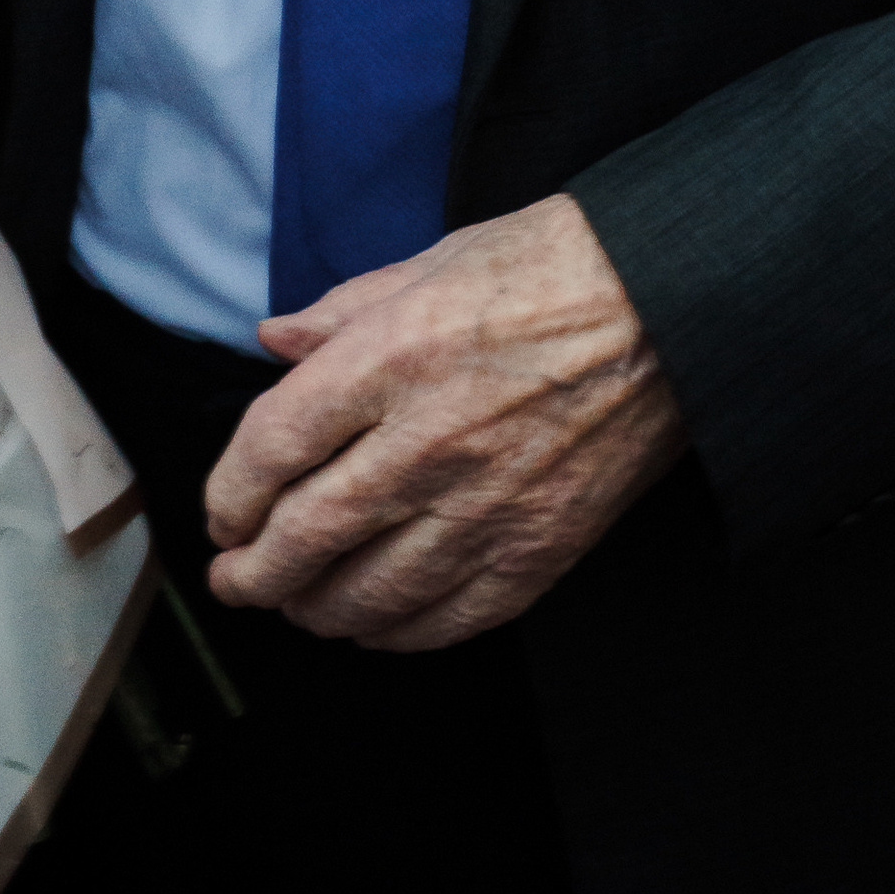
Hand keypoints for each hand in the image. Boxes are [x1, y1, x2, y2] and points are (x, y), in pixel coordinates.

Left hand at [202, 194, 684, 651]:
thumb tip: (273, 341)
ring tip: (294, 604)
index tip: (222, 511)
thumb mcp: (433, 260)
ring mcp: (488, 504)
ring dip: (313, 610)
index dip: (229, 493)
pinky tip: (373, 624)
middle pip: (307, 535)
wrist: (672, 305)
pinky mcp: (540, 548)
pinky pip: (449, 617)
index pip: (273, 447)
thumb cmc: (553, 267)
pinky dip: (397, 633)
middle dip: (253, 571)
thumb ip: (343, 310)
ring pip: (370, 592)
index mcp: (394, 356)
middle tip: (233, 580)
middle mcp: (431, 438)